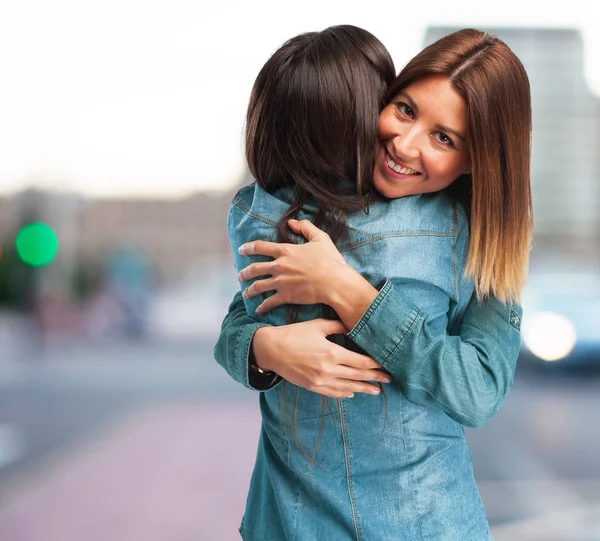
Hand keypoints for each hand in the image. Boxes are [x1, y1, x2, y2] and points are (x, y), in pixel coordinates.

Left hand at [238, 219, 346, 314]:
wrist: (335, 282)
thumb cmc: (330, 260)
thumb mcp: (320, 238)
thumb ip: (305, 227)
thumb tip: (292, 222)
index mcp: (285, 251)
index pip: (260, 247)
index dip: (248, 247)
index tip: (241, 250)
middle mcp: (279, 266)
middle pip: (254, 268)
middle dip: (244, 272)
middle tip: (240, 275)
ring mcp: (281, 282)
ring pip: (258, 286)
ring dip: (249, 290)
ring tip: (245, 293)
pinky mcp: (286, 296)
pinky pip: (269, 302)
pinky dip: (262, 307)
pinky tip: (258, 310)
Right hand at [252, 318, 390, 397]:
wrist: (270, 349)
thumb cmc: (293, 334)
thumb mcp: (317, 325)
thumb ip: (337, 326)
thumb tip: (353, 325)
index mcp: (331, 352)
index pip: (360, 362)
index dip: (375, 364)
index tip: (386, 364)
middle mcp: (328, 369)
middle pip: (357, 376)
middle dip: (375, 378)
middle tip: (389, 379)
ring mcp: (319, 380)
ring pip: (347, 387)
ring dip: (363, 389)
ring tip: (376, 391)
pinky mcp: (311, 386)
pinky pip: (332, 392)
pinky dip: (344, 393)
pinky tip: (352, 393)